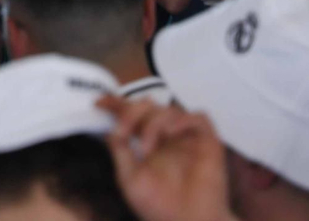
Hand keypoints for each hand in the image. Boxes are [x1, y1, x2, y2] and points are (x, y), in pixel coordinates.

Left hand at [99, 96, 237, 220]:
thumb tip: (111, 128)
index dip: (117, 105)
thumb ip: (120, 150)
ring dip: (153, 122)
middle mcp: (169, 139)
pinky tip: (170, 133)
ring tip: (146, 149)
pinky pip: (200, 118)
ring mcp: (188, 141)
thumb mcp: (129, 178)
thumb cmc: (159, 207)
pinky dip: (182, 119)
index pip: (134, 117)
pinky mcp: (209, 144)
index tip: (99, 102)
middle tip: (124, 132)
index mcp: (150, 145)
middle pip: (150, 108)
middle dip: (132, 112)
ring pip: (170, 110)